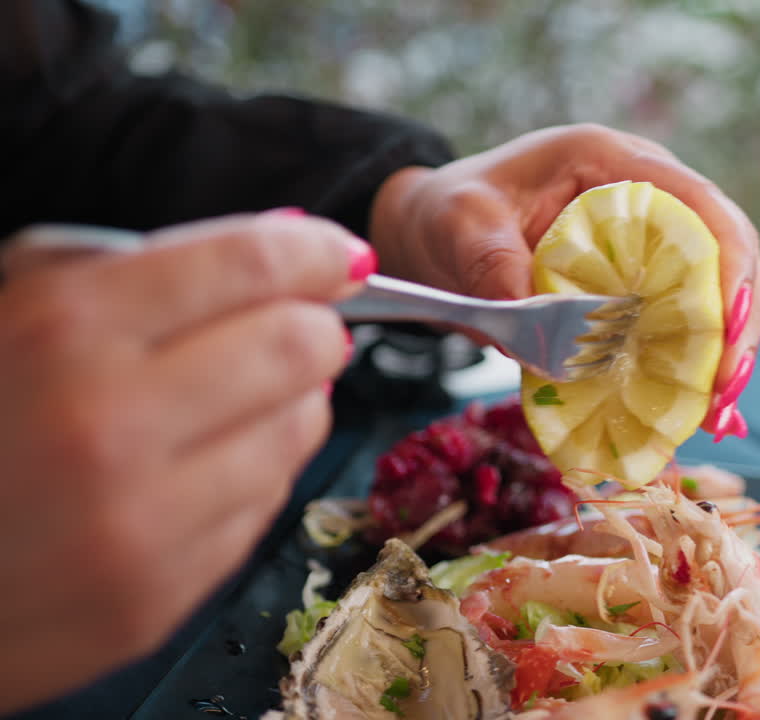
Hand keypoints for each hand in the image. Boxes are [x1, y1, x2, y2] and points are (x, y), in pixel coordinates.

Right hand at [0, 212, 370, 712]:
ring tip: (238, 397)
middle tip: (301, 324)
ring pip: (300, 431)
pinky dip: (252, 472)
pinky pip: (261, 508)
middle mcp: (107, 427)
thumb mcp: (10, 303)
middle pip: (301, 348)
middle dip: (315, 326)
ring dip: (290, 401)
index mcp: (62, 329)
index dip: (315, 252)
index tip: (341, 255)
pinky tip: (198, 466)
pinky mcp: (153, 602)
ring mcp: (137, 526)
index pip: (253, 265)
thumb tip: (289, 238)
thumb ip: (135, 262)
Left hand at [368, 123, 759, 437]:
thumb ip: (495, 266)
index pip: (701, 204)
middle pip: (727, 252)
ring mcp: (648, 243)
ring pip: (714, 291)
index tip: (734, 322)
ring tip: (716, 410)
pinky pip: (680, 322)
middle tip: (726, 387)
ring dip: (722, 350)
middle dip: (739, 320)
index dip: (731, 262)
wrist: (434, 228)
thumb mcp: (461, 224)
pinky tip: (693, 409)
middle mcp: (647, 198)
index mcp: (613, 162)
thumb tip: (545, 345)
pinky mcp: (637, 285)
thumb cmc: (450, 210)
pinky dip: (689, 364)